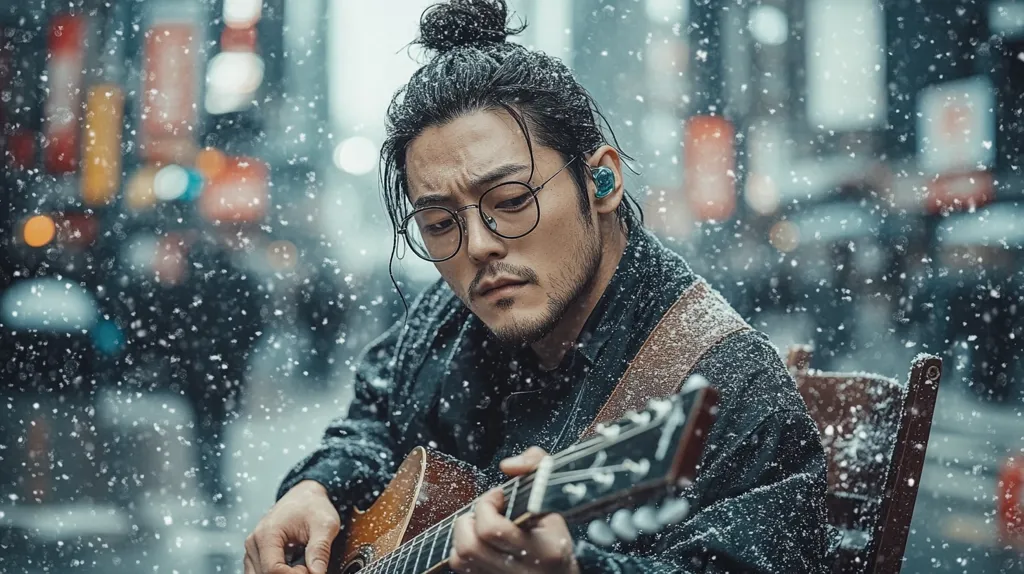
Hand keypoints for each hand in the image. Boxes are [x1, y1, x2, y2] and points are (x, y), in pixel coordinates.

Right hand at [244, 480, 339, 573]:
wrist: (305, 496)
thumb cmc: (314, 507)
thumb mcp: (325, 525)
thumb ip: (320, 549)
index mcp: (267, 534)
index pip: (273, 569)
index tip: (311, 569)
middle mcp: (253, 543)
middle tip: (308, 567)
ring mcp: (252, 550)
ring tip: (302, 566)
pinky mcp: (256, 555)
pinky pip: (261, 573)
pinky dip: (278, 573)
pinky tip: (294, 567)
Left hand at [449, 447, 579, 573]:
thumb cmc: (557, 536)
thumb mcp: (557, 498)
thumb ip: (536, 466)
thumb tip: (508, 466)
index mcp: (544, 549)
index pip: (495, 529)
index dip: (487, 505)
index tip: (498, 495)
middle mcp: (522, 570)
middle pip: (471, 545)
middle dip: (469, 519)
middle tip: (484, 511)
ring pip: (461, 557)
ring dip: (463, 534)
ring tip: (479, 525)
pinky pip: (461, 569)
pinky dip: (461, 550)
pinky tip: (478, 542)